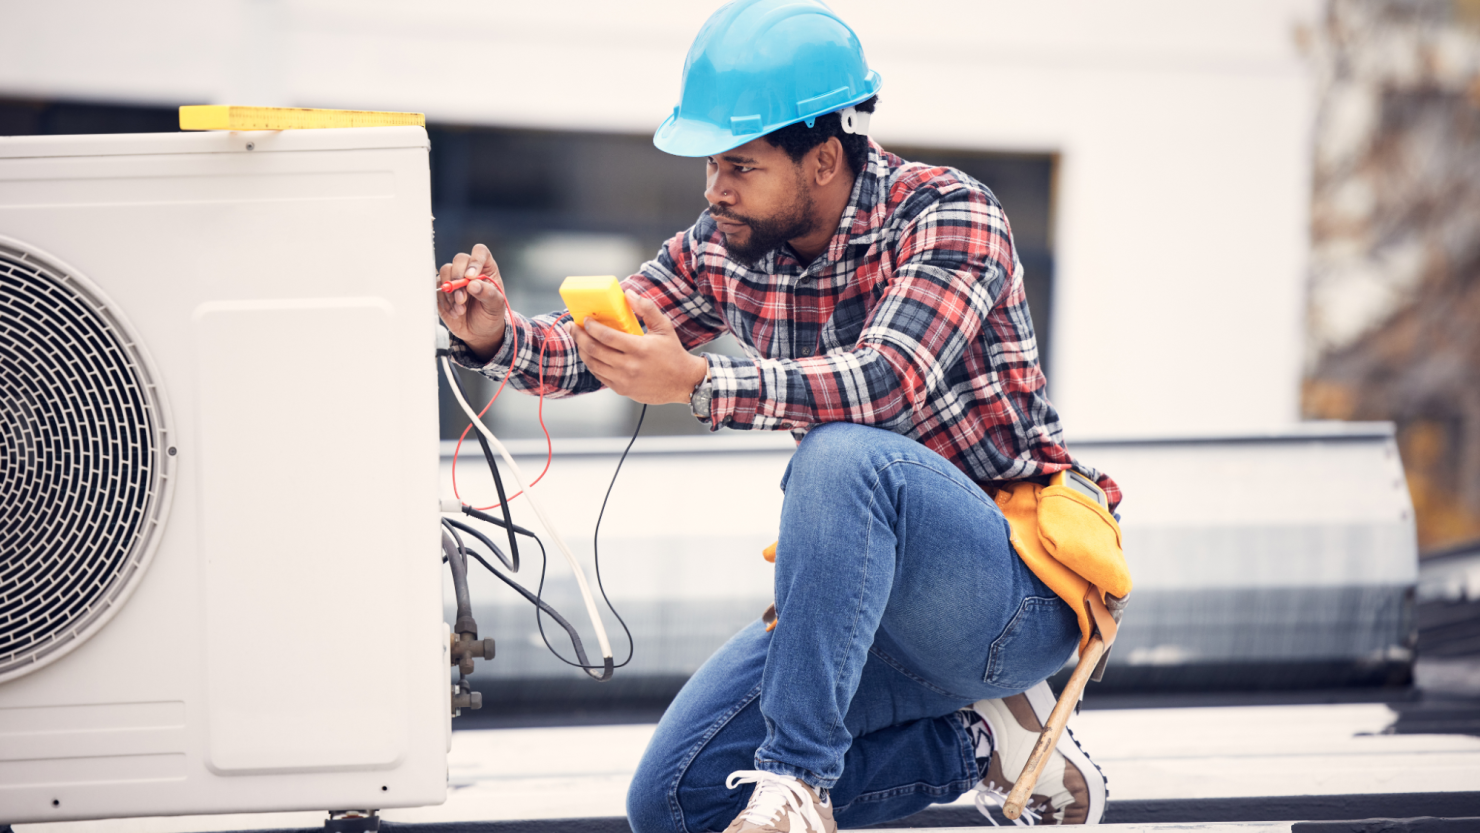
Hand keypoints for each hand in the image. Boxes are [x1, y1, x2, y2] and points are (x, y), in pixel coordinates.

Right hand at [436, 244, 506, 360]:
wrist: (479, 332)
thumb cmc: (490, 315)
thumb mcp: (496, 306)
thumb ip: (488, 294)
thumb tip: (473, 284)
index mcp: (486, 269)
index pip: (480, 252)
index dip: (475, 261)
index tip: (471, 277)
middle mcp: (469, 270)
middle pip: (459, 260)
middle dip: (458, 278)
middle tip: (462, 299)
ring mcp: (454, 279)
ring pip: (445, 271)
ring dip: (451, 292)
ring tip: (460, 309)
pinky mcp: (442, 290)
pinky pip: (437, 288)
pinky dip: (444, 302)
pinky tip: (455, 312)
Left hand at [567, 291, 707, 405]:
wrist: (684, 382)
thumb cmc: (673, 353)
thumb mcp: (664, 327)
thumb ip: (646, 309)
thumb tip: (628, 294)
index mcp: (638, 348)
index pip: (606, 336)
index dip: (590, 327)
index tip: (584, 320)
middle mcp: (629, 366)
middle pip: (594, 350)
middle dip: (579, 337)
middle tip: (573, 327)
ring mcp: (624, 380)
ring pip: (593, 364)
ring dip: (582, 351)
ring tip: (578, 340)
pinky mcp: (622, 390)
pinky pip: (600, 376)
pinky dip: (592, 364)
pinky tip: (590, 355)